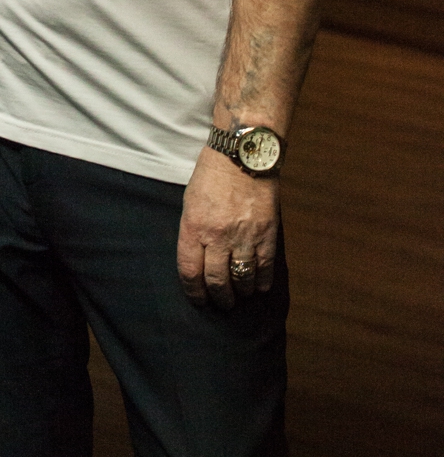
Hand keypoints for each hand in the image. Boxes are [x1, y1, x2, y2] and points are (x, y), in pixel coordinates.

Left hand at [176, 145, 278, 309]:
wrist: (243, 153)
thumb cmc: (212, 175)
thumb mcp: (190, 202)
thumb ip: (193, 232)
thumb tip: (198, 260)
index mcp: (194, 227)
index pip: (190, 272)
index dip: (194, 292)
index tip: (198, 299)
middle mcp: (218, 235)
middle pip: (217, 281)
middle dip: (219, 298)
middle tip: (221, 303)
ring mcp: (244, 235)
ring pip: (242, 278)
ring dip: (241, 292)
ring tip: (240, 296)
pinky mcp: (267, 232)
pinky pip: (265, 266)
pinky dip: (262, 281)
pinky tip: (259, 287)